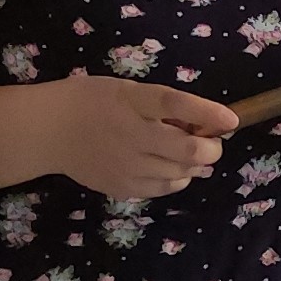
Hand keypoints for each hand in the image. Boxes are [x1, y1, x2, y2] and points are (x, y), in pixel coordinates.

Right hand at [44, 74, 237, 201]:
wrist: (48, 130)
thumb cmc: (92, 101)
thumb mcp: (127, 91)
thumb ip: (163, 106)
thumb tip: (202, 125)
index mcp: (132, 101)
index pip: (175, 104)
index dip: (207, 113)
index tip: (232, 120)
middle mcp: (132, 134)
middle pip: (186, 150)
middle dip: (211, 149)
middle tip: (212, 143)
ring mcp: (126, 165)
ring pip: (180, 174)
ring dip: (196, 166)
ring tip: (191, 156)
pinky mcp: (121, 187)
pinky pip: (163, 189)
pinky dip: (177, 180)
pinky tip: (172, 169)